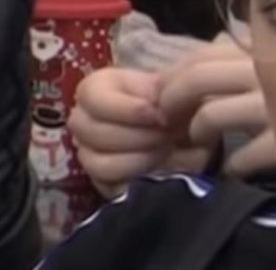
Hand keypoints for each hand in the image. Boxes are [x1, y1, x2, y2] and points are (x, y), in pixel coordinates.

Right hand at [70, 68, 173, 196]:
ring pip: (97, 163)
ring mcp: (89, 154)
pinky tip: (160, 168)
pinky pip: (108, 187)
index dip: (126, 108)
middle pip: (90, 131)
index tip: (158, 115)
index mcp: (97, 89)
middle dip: (137, 135)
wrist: (191, 131)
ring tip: (167, 150)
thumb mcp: (173, 88)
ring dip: (139, 158)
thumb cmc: (178, 104)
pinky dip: (137, 179)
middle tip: (168, 135)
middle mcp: (85, 121)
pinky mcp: (101, 182)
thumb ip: (161, 90)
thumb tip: (157, 105)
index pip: (91, 96)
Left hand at [158, 36, 275, 176]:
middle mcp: (266, 72)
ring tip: (196, 142)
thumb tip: (216, 38)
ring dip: (195, 132)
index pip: (203, 53)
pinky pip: (244, 155)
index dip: (173, 73)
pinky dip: (231, 164)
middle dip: (171, 99)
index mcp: (261, 50)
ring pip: (214, 114)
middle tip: (163, 118)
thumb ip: (252, 44)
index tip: (159, 92)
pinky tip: (232, 168)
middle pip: (199, 77)